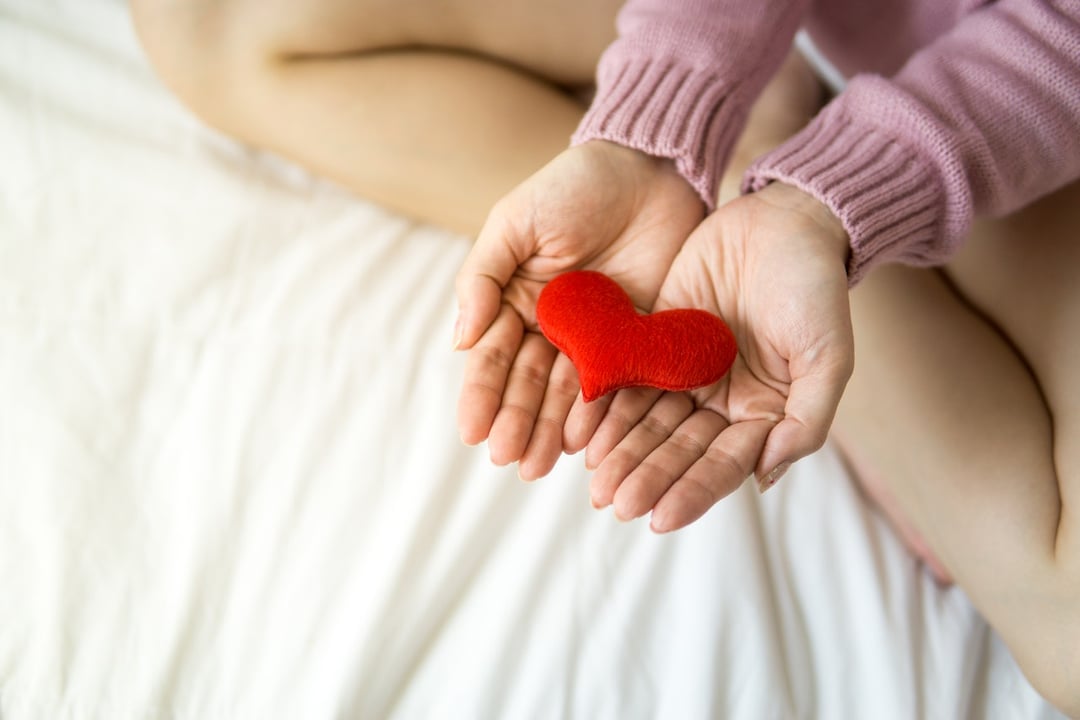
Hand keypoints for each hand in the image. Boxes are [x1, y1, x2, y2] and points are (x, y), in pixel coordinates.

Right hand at [455, 141, 703, 479]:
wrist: (650, 168)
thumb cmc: (573, 186)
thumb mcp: (516, 222)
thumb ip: (483, 277)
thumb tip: (456, 342)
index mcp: (513, 301)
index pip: (491, 356)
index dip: (481, 394)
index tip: (472, 432)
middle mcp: (549, 327)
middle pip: (527, 384)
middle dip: (514, 421)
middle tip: (508, 459)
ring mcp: (593, 338)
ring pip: (567, 393)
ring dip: (548, 429)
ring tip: (537, 465)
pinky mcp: (635, 340)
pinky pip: (614, 382)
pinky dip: (597, 412)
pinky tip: (582, 440)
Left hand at [565, 182, 853, 531]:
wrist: (783, 220)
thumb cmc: (815, 287)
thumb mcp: (828, 356)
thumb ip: (806, 419)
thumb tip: (766, 477)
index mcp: (761, 414)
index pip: (721, 463)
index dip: (692, 490)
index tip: (660, 518)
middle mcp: (718, 402)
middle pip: (676, 449)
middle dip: (646, 476)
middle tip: (614, 503)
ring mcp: (683, 373)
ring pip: (646, 421)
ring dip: (621, 451)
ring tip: (595, 480)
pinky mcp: (653, 340)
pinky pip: (625, 378)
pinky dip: (605, 405)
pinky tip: (583, 431)